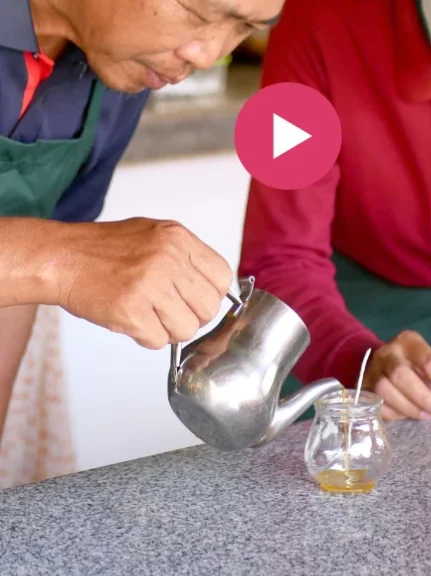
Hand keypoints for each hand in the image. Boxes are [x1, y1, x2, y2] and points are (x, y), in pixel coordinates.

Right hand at [54, 218, 232, 348]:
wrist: (62, 258)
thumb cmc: (104, 249)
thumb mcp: (154, 234)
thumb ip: (186, 256)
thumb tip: (214, 286)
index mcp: (178, 238)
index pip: (222, 277)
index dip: (212, 294)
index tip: (197, 299)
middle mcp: (168, 259)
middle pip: (208, 308)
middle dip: (191, 316)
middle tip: (169, 311)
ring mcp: (150, 285)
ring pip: (187, 329)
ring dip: (169, 330)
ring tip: (149, 315)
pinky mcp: (131, 311)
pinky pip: (159, 341)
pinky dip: (147, 338)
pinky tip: (133, 320)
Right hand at [363, 331, 430, 420]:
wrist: (385, 364)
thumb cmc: (417, 365)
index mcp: (409, 341)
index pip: (429, 361)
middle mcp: (388, 352)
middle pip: (401, 374)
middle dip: (424, 397)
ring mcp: (372, 370)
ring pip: (384, 390)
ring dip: (409, 407)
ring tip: (426, 416)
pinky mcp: (364, 387)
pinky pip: (376, 404)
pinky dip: (394, 413)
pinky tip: (407, 415)